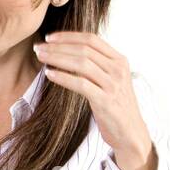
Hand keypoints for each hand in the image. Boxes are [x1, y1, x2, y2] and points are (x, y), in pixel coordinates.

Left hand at [34, 32, 155, 169]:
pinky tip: (49, 74)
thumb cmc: (116, 108)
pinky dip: (63, 77)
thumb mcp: (110, 81)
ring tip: (40, 58)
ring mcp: (113, 84)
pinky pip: (81, 84)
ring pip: (81, 63)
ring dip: (57, 58)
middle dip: (58, 46)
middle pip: (84, 49)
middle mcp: (118, 69)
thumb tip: (70, 56)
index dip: (68, 36)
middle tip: (38, 47)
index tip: (49, 37)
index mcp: (119, 60)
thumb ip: (97, 67)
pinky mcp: (105, 100)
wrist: (130, 133)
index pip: (92, 39)